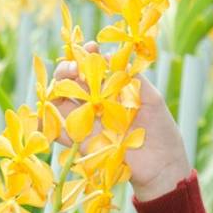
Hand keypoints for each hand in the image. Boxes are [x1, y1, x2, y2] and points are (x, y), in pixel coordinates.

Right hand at [51, 41, 192, 200]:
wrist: (163, 165)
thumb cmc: (161, 129)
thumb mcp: (151, 97)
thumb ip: (131, 77)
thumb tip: (107, 57)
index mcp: (114, 89)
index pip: (94, 67)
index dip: (89, 55)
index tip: (90, 47)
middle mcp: (98, 103)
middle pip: (72, 81)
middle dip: (68, 69)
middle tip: (73, 66)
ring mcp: (89, 121)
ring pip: (61, 102)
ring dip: (58, 88)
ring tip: (66, 81)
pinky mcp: (82, 142)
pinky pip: (60, 131)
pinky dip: (49, 121)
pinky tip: (50, 110)